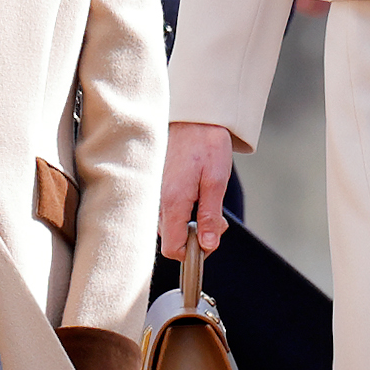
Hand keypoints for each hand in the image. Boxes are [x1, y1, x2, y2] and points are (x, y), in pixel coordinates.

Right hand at [160, 121, 231, 259]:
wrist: (193, 117)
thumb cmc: (207, 145)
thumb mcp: (217, 181)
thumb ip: (210, 216)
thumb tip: (207, 245)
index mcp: (172, 202)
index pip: (173, 248)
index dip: (192, 252)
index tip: (208, 241)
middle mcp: (156, 201)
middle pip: (170, 239)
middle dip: (194, 236)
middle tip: (214, 217)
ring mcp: (152, 194)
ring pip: (167, 226)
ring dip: (187, 222)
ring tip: (204, 200)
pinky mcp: (153, 188)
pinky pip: (164, 211)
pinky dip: (179, 210)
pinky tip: (192, 193)